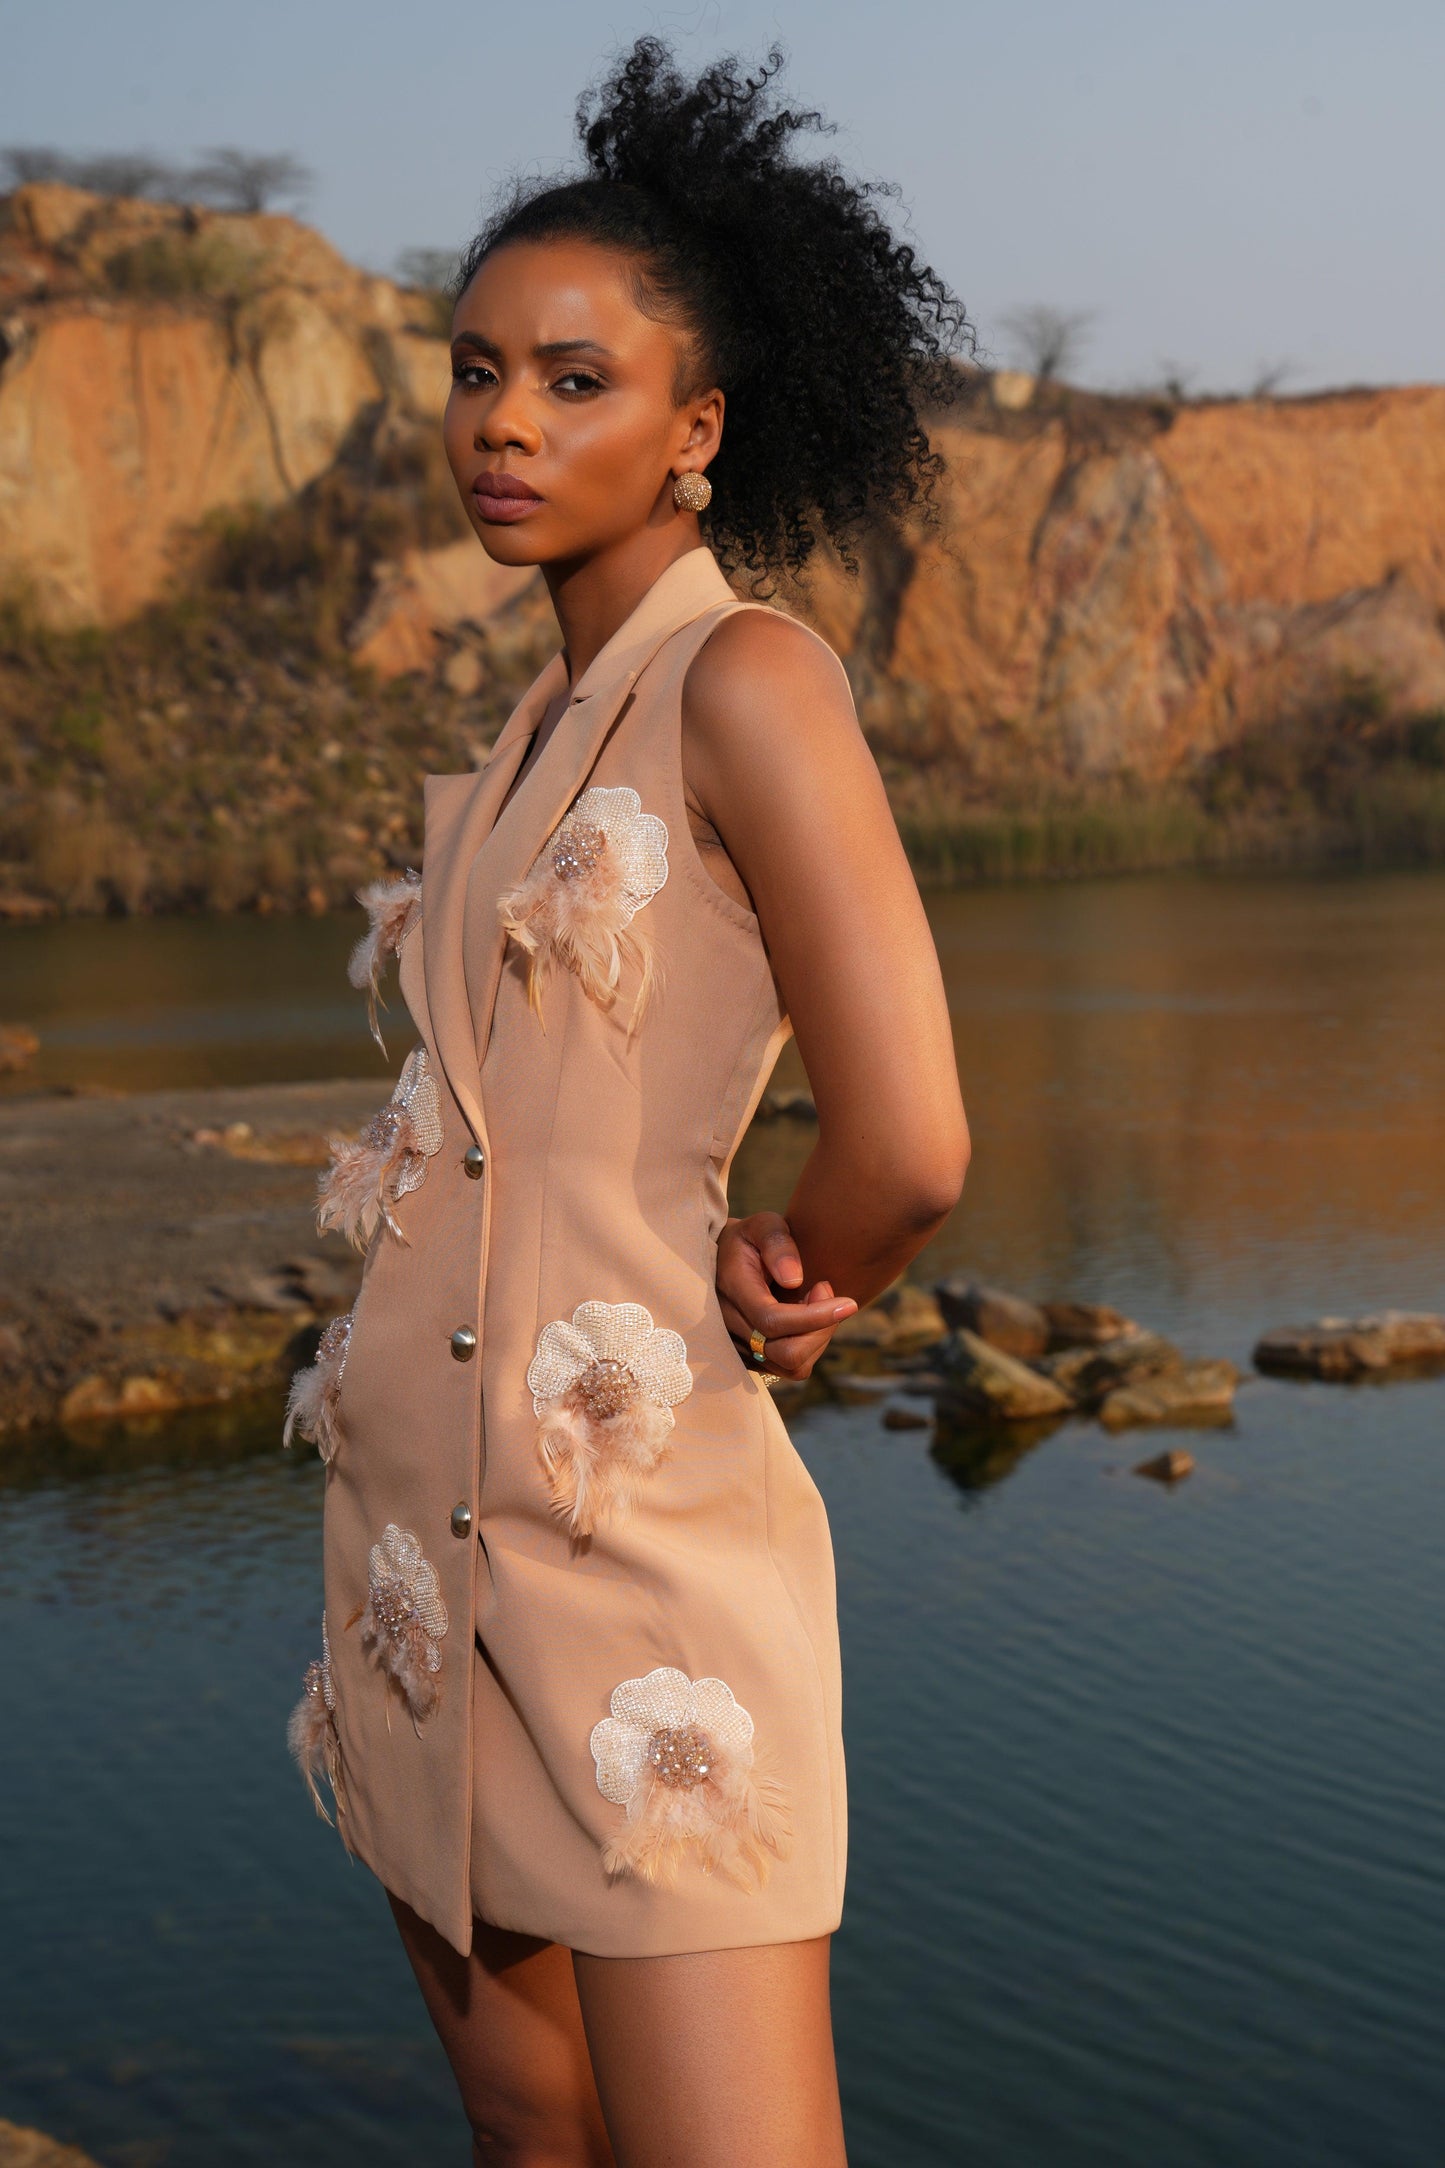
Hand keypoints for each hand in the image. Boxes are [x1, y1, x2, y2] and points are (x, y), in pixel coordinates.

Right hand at [716, 1212, 856, 1381]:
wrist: (723, 1260)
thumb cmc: (750, 1240)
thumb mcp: (763, 1226)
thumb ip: (778, 1244)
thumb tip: (794, 1279)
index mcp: (732, 1289)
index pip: (772, 1320)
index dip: (815, 1317)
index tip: (849, 1302)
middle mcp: (729, 1325)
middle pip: (785, 1352)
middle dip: (820, 1328)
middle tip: (825, 1289)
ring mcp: (738, 1347)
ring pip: (791, 1366)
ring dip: (817, 1338)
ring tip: (815, 1302)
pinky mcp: (751, 1358)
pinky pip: (790, 1368)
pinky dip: (809, 1347)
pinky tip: (807, 1319)